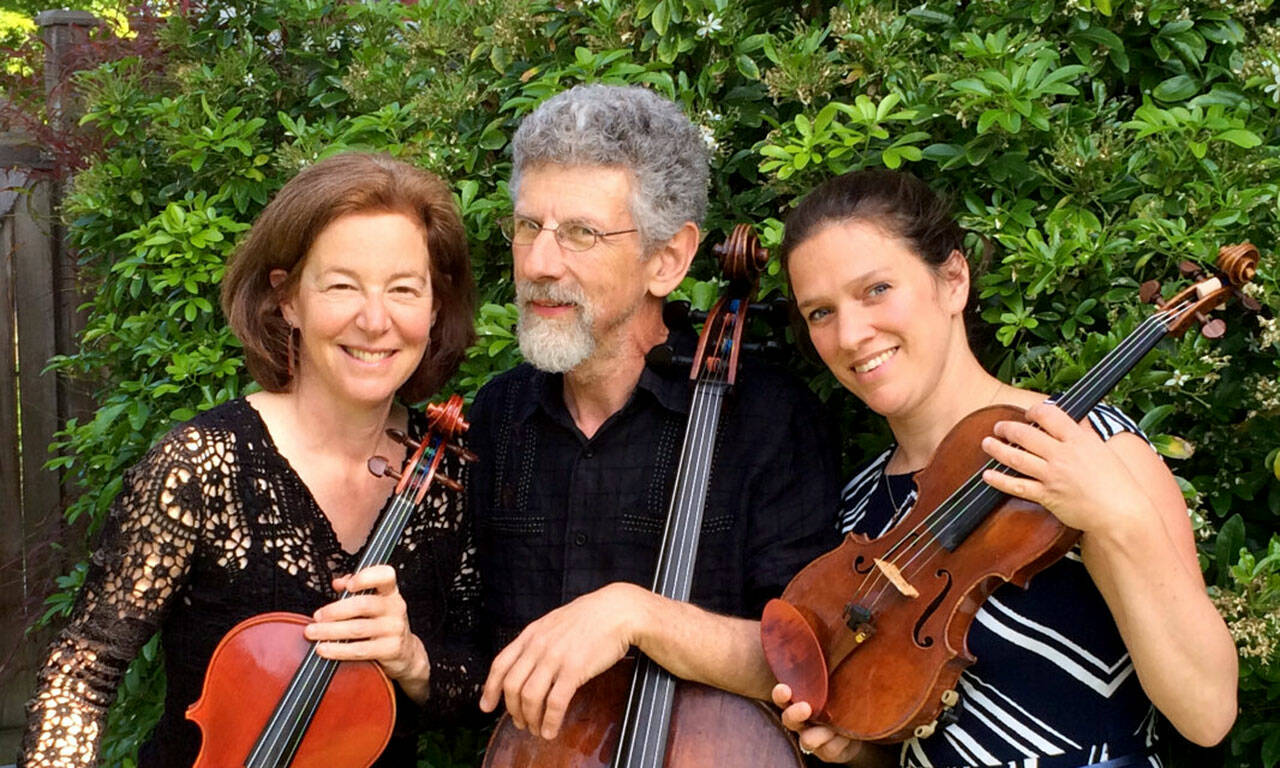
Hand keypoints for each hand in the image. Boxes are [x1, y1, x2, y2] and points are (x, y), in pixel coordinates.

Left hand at [306, 564, 430, 699]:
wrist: (405, 652)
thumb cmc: (383, 622)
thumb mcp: (375, 601)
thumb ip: (357, 588)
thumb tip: (337, 582)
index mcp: (390, 592)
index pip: (385, 576)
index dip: (366, 577)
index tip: (348, 585)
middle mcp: (395, 607)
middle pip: (363, 605)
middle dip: (335, 611)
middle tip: (317, 616)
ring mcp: (394, 629)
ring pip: (357, 628)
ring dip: (330, 631)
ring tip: (313, 632)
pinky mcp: (389, 649)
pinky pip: (359, 650)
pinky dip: (338, 650)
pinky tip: (324, 648)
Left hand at [479, 582, 646, 739]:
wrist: (617, 611)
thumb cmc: (590, 617)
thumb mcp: (554, 622)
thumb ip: (538, 640)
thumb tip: (527, 662)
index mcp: (532, 634)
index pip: (500, 664)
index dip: (489, 689)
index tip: (486, 706)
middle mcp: (539, 646)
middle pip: (512, 685)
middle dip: (512, 710)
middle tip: (520, 722)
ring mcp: (555, 657)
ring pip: (530, 697)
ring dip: (530, 719)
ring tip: (536, 728)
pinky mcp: (574, 669)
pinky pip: (555, 702)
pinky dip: (550, 720)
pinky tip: (551, 729)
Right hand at [772, 684, 862, 763]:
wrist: (857, 728)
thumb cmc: (842, 700)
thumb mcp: (836, 686)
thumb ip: (830, 676)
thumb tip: (832, 647)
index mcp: (799, 700)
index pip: (783, 696)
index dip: (780, 694)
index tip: (784, 689)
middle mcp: (800, 721)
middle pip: (788, 719)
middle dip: (795, 714)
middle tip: (806, 708)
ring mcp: (811, 738)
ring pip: (807, 740)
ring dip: (820, 733)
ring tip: (834, 728)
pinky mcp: (826, 752)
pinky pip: (830, 749)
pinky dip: (841, 741)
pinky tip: (847, 735)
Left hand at [980, 401, 1151, 534]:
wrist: (1121, 513)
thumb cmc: (1118, 483)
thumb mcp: (1103, 450)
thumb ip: (1085, 434)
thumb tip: (1076, 420)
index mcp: (1079, 440)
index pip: (1050, 415)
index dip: (1034, 410)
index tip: (1028, 413)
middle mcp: (1062, 455)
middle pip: (1026, 435)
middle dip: (1007, 428)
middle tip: (999, 427)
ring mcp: (1052, 475)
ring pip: (1016, 457)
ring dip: (997, 448)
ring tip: (987, 443)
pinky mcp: (1047, 495)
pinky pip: (1017, 486)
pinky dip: (999, 480)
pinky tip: (987, 475)